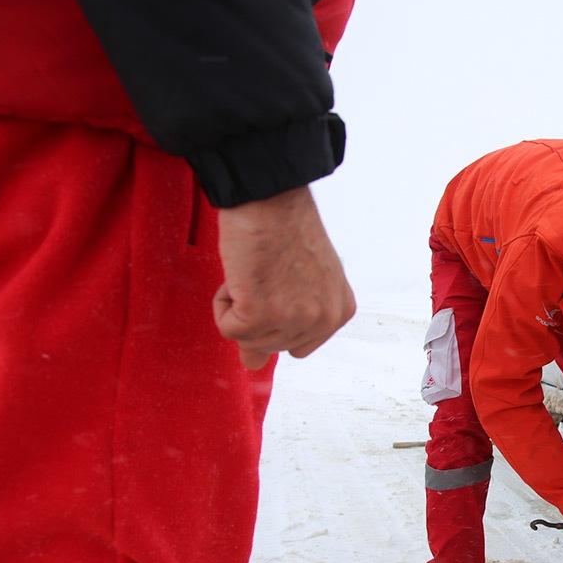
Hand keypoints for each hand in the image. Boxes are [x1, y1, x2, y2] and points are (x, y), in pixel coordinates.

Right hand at [214, 186, 355, 369]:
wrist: (269, 198)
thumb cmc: (285, 227)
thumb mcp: (305, 280)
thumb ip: (289, 322)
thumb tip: (254, 364)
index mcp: (340, 311)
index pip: (298, 346)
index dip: (277, 319)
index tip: (278, 286)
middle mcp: (324, 320)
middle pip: (271, 346)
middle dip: (257, 313)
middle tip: (264, 273)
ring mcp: (294, 320)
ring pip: (248, 340)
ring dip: (239, 306)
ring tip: (254, 271)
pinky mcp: (261, 315)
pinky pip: (228, 329)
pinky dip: (223, 304)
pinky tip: (241, 274)